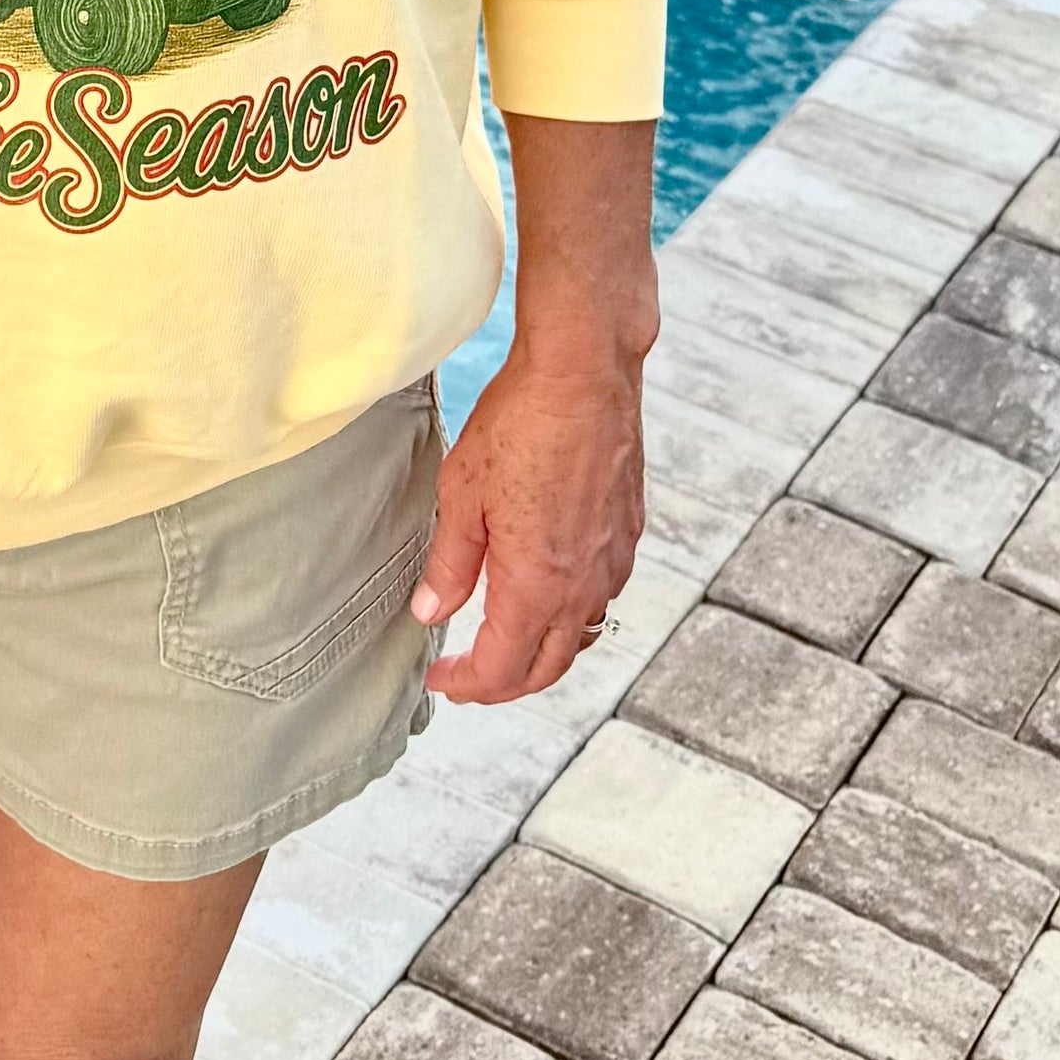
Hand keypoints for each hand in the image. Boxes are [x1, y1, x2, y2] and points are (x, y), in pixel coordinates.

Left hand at [412, 112, 655, 705]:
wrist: (584, 373)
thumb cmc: (521, 424)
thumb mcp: (462, 496)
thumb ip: (449, 564)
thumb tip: (431, 613)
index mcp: (537, 585)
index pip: (503, 669)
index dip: (468, 686)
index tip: (441, 679)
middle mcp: (584, 585)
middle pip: (547, 667)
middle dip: (504, 684)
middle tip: (468, 676)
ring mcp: (613, 561)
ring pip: (579, 635)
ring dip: (540, 652)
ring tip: (503, 641)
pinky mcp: (628, 534)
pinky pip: (601, 597)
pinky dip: (570, 615)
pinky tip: (547, 594)